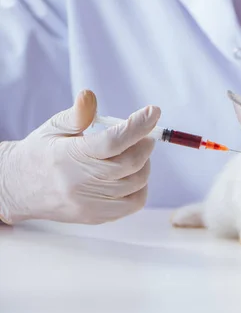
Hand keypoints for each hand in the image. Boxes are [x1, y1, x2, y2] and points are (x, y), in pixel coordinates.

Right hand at [0, 90, 160, 224]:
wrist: (16, 188)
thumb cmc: (41, 152)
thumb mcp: (54, 127)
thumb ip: (77, 114)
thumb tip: (90, 96)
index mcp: (69, 156)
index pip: (113, 141)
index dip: (138, 126)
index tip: (153, 112)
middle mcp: (79, 182)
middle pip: (130, 163)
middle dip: (145, 145)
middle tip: (144, 135)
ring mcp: (89, 203)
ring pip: (136, 183)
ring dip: (144, 164)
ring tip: (134, 153)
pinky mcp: (95, 216)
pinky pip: (133, 204)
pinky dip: (140, 187)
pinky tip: (131, 175)